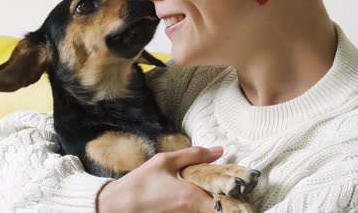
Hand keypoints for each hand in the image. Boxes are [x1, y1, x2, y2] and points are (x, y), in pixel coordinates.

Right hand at [97, 146, 223, 212]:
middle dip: (225, 198)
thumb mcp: (165, 162)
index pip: (226, 203)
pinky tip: (197, 197)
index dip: (235, 194)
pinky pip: (196, 212)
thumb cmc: (140, 183)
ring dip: (213, 202)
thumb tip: (219, 150)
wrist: (117, 207)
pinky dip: (201, 205)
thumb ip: (194, 155)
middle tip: (226, 188)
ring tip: (213, 190)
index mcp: (192, 198)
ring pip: (208, 210)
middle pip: (219, 208)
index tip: (240, 185)